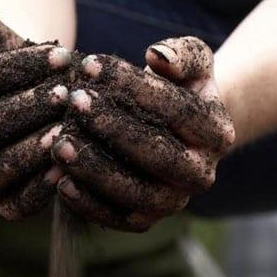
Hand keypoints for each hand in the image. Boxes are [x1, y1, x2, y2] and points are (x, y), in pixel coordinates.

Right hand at [0, 11, 71, 219]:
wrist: (35, 101)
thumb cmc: (17, 71)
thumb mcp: (0, 46)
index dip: (13, 69)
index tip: (60, 56)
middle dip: (22, 111)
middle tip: (64, 95)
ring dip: (28, 152)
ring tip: (64, 130)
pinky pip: (13, 205)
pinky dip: (38, 190)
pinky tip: (64, 168)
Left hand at [52, 37, 235, 231]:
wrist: (172, 135)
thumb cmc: (176, 90)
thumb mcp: (190, 64)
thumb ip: (181, 55)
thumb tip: (158, 57)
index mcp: (217, 134)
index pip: (175, 109)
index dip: (132, 85)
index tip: (91, 64)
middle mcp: (201, 175)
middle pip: (157, 155)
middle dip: (112, 127)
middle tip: (73, 103)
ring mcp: (173, 203)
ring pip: (136, 194)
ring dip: (95, 170)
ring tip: (60, 144)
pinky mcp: (144, 221)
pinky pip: (116, 219)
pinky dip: (87, 204)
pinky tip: (60, 182)